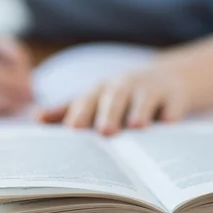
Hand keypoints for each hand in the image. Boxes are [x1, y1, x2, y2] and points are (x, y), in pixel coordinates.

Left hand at [38, 64, 189, 134]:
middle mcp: (125, 86)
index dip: (79, 113)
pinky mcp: (175, 95)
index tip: (71, 130)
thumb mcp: (97, 100)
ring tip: (136, 126)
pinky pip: (173, 104)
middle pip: (114, 96)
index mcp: (102, 90)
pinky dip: (171, 113)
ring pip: (144, 97)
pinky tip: (169, 123)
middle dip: (108, 112)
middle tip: (104, 132)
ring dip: (139, 110)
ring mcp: (152, 88)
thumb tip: (37, 118)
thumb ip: (69, 111)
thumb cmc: (124, 96)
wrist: (168, 80)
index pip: (88, 100)